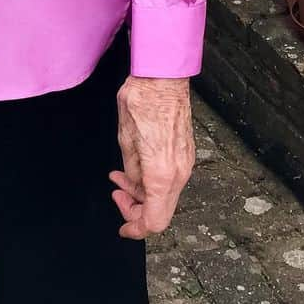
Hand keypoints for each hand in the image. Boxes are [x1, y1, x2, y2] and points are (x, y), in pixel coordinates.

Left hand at [108, 76, 194, 240]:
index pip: (154, 220)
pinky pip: (170, 179)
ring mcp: (186, 163)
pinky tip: (135, 166)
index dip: (135, 228)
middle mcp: (179, 172)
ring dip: (142, 193)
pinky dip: (152, 180)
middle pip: (161, 212)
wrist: (163, 76)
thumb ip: (130, 170)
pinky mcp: (186, 153)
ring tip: (119, 177)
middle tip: (116, 193)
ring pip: (165, 195)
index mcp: (162, 174)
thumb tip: (132, 185)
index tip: (122, 227)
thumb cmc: (142, 101)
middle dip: (136, 209)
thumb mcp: (125, 139)